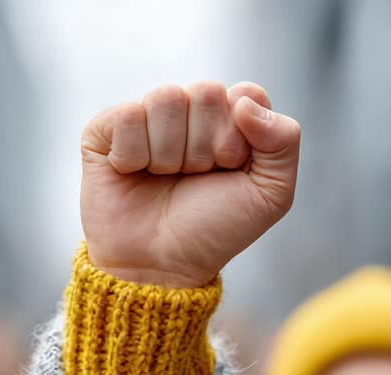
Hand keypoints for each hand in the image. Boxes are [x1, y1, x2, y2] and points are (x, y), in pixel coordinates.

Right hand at [80, 81, 300, 287]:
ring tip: (164, 179)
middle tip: (195, 177)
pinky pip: (128, 115)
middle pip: (206, 92)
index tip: (230, 168)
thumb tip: (244, 100)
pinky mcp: (105, 130)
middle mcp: (188, 113)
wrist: (160, 266)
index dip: (240, 137)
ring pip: (166, 98)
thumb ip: (284, 141)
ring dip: (170, 154)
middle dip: (205, 146)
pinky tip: (132, 174)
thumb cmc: (212, 231)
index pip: (245, 93)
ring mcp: (146, 118)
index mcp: (229, 120)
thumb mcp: (270, 196)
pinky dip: (134, 155)